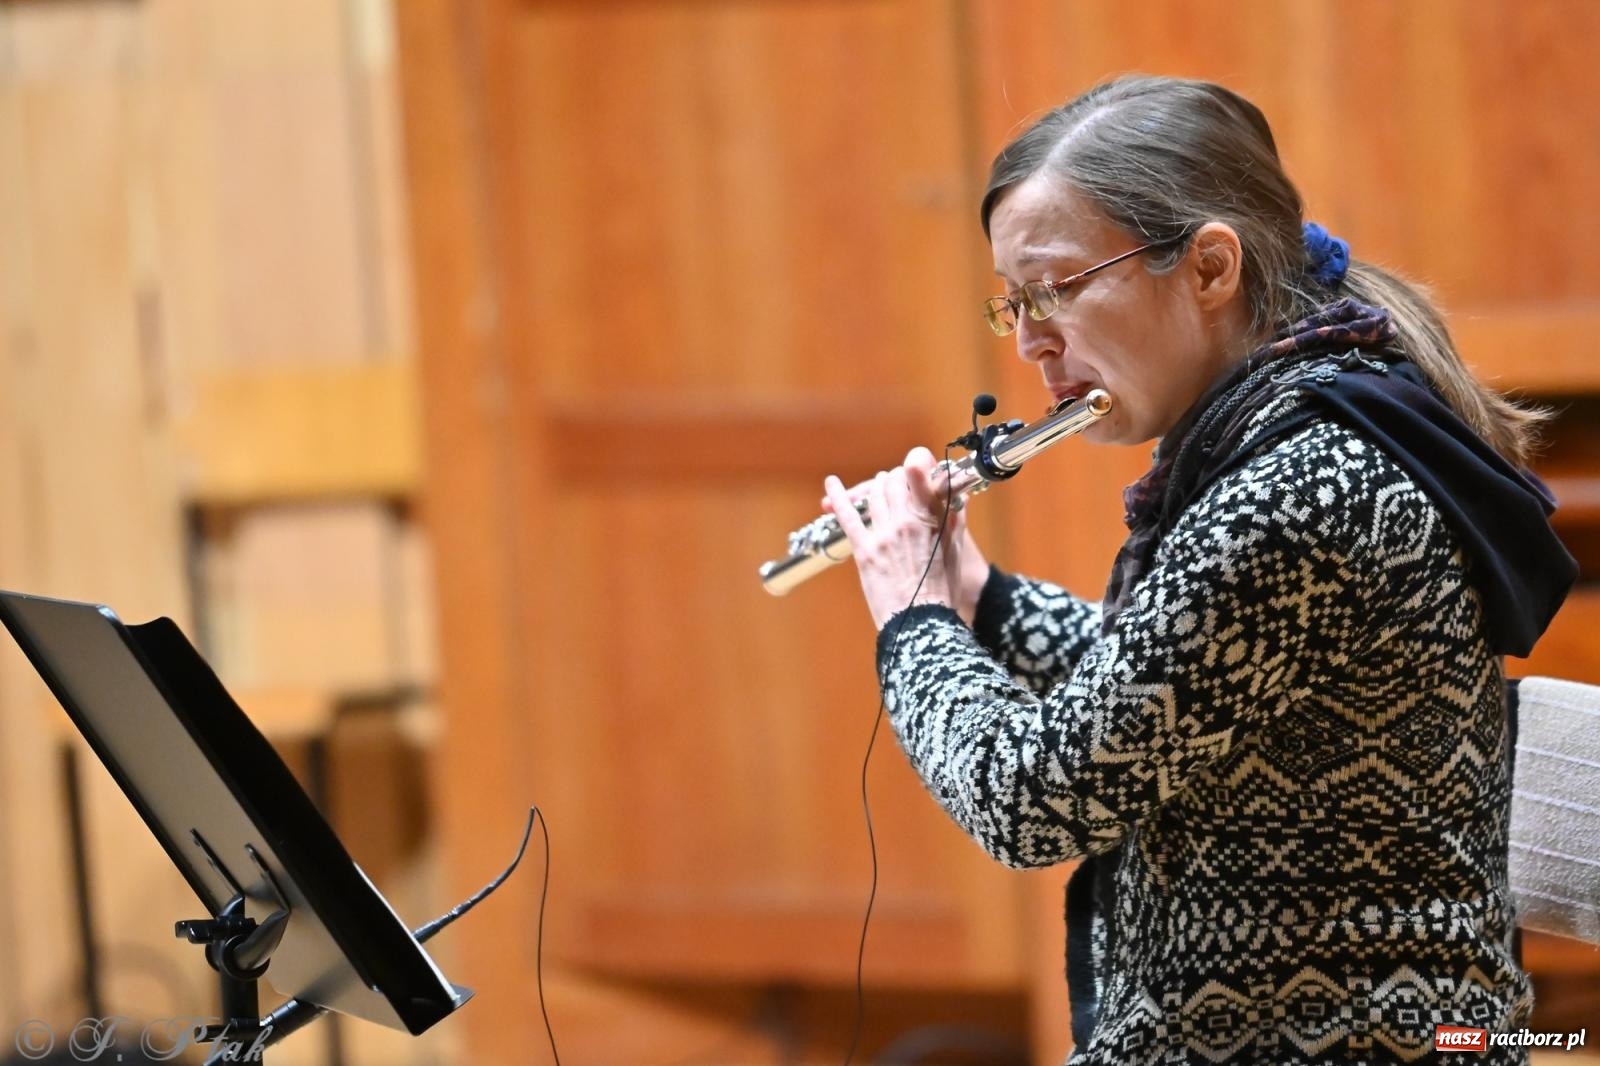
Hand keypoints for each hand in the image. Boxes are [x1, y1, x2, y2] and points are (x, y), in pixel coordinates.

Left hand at [823, 448, 962, 629]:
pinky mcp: (864, 550)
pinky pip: (848, 516)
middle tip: (899, 484)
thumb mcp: (956, 552)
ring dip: (876, 487)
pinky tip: (831, 484)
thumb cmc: (942, 592)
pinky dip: (838, 497)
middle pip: (893, 481)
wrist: (920, 623)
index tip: (916, 464)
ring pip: (874, 494)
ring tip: (878, 488)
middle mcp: (906, 520)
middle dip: (896, 478)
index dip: (916, 464)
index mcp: (933, 519)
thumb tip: (957, 498)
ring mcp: (883, 534)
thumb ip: (955, 521)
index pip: (920, 474)